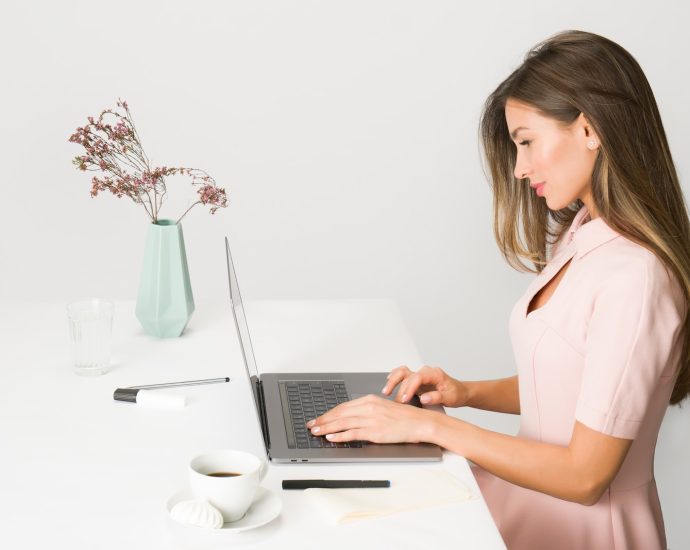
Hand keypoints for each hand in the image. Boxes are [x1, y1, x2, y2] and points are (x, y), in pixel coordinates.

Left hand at [306, 394, 437, 443]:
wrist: (420, 422)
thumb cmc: (404, 417)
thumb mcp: (383, 408)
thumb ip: (367, 410)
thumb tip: (351, 417)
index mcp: (370, 400)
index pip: (343, 406)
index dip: (328, 413)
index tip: (319, 418)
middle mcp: (368, 408)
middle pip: (340, 414)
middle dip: (323, 420)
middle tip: (311, 425)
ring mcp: (371, 420)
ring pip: (343, 423)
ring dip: (326, 428)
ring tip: (316, 432)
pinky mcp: (375, 432)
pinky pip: (353, 434)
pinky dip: (340, 436)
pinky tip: (331, 437)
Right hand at [381, 365, 468, 407]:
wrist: (460, 392)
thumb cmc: (456, 394)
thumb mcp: (450, 398)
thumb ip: (437, 397)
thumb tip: (423, 398)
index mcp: (434, 374)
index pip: (417, 377)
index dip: (409, 388)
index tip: (405, 399)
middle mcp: (425, 372)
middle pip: (407, 374)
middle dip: (399, 388)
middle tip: (396, 401)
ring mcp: (420, 375)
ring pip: (402, 372)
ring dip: (393, 380)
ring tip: (386, 391)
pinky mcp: (416, 380)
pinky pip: (402, 375)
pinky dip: (394, 378)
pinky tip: (388, 383)